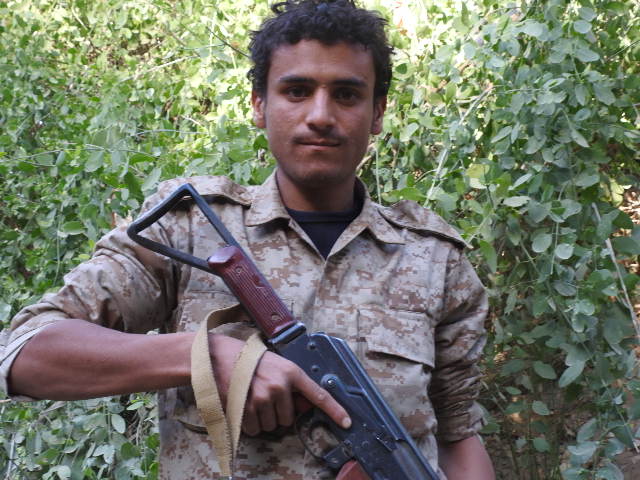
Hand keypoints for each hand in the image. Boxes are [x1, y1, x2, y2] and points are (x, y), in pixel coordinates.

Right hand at [209, 334, 350, 435]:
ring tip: (252, 398)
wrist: (220, 355)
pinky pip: (255, 429)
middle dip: (277, 412)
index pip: (318, 395)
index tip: (347, 422)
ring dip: (262, 418)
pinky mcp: (247, 408)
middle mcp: (280, 385)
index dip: (335, 410)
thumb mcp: (277, 366)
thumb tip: (305, 406)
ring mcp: (263, 397)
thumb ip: (293, 385)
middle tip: (264, 396)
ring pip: (272, 425)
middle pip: (289, 418)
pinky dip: (249, 423)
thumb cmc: (250, 360)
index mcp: (292, 372)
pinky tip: (243, 405)